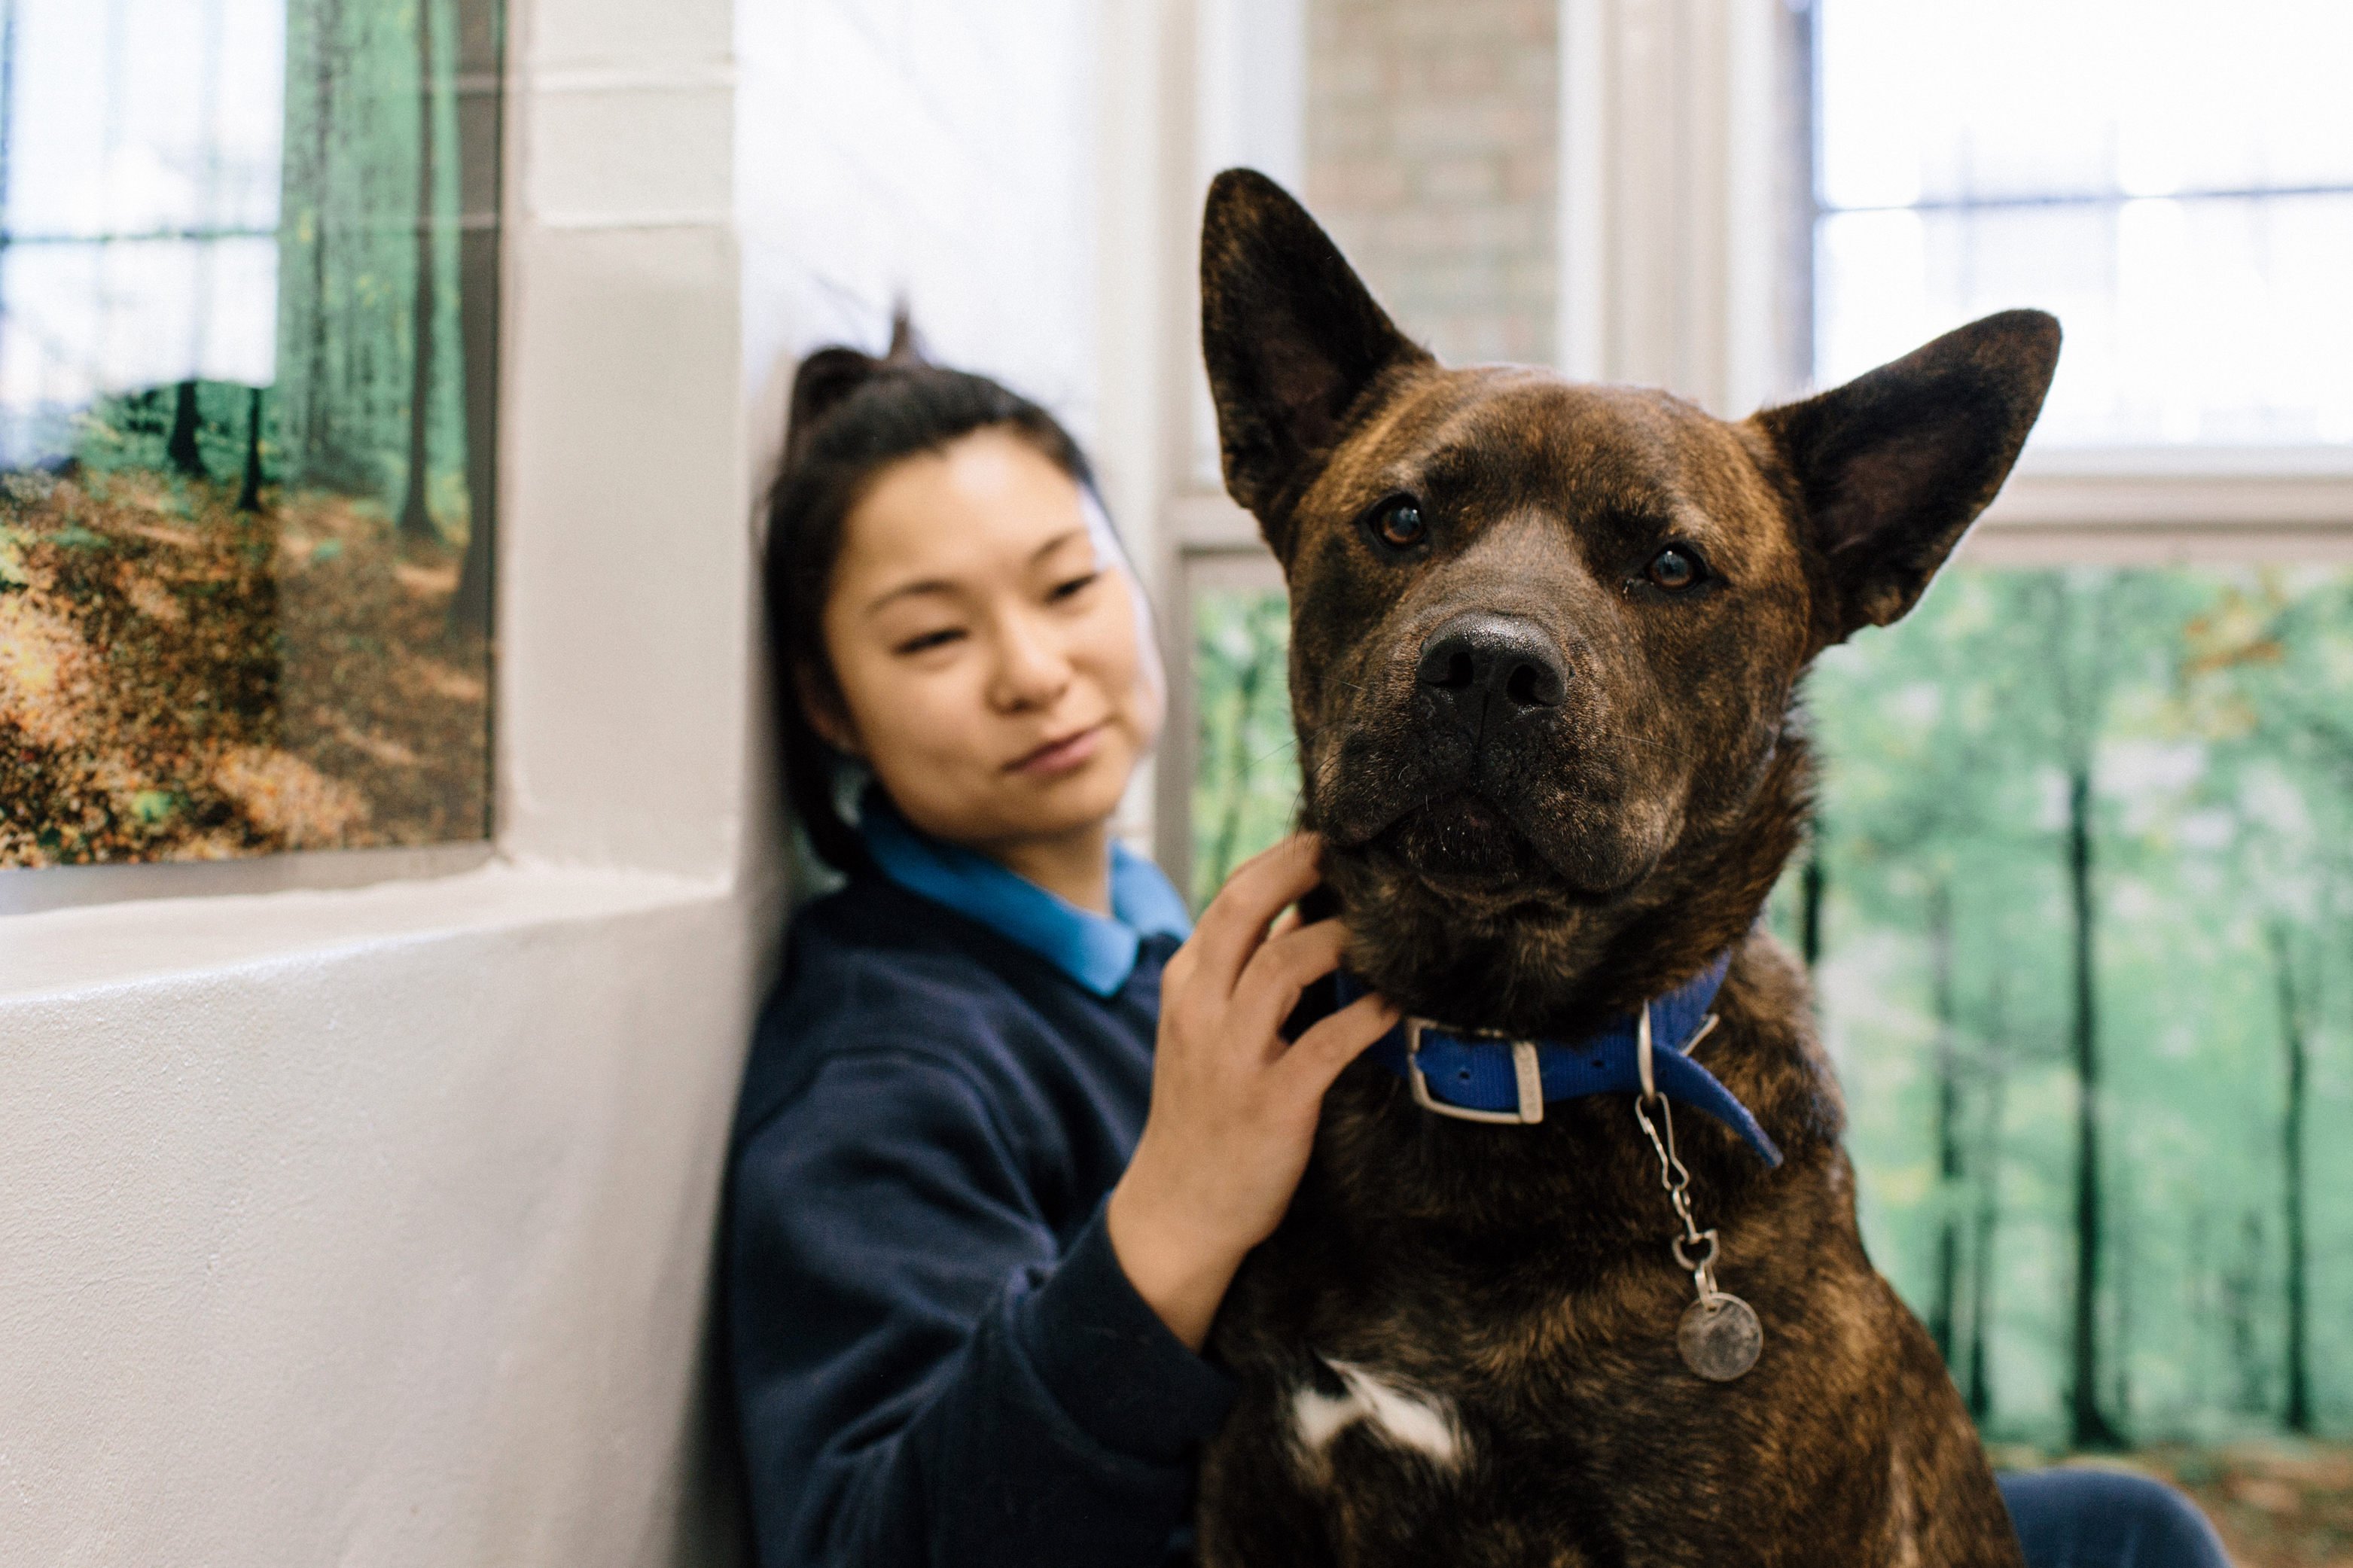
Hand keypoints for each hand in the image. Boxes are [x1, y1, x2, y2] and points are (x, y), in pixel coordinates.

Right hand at [1106, 834, 1398, 1350]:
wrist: (1178, 1211)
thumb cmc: (1204, 1114)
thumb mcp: (1203, 1033)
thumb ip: (1243, 977)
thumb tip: (1310, 915)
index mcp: (1186, 985)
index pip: (1230, 897)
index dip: (1282, 857)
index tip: (1331, 835)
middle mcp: (1200, 1010)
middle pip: (1245, 909)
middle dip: (1301, 867)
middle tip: (1356, 847)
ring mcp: (1231, 1056)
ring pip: (1281, 965)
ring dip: (1338, 937)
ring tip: (1382, 925)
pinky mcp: (1270, 1103)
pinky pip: (1326, 1045)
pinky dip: (1366, 1016)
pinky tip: (1396, 1004)